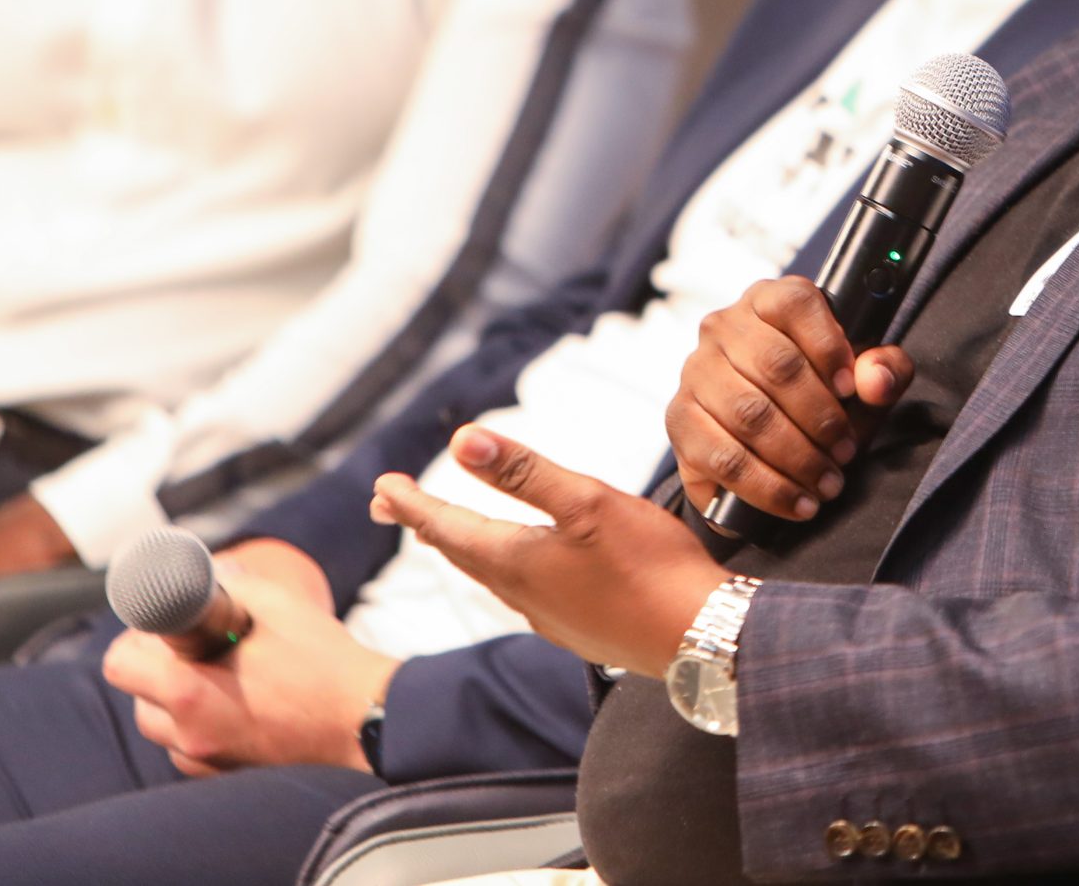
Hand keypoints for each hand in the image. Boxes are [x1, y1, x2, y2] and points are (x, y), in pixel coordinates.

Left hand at [102, 548, 394, 778]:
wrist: (368, 718)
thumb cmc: (324, 661)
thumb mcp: (275, 605)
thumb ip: (225, 585)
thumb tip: (196, 576)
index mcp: (191, 694)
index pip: (121, 663)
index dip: (140, 636)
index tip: (168, 625)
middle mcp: (189, 735)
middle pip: (136, 693)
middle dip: (158, 665)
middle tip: (201, 645)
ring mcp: (206, 761)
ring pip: (159, 724)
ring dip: (175, 697)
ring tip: (222, 675)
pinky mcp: (224, 775)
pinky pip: (187, 747)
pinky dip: (198, 724)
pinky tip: (238, 703)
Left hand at [370, 425, 728, 678]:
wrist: (698, 638)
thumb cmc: (649, 566)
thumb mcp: (587, 502)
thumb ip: (524, 473)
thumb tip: (461, 440)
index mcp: (517, 561)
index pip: (446, 527)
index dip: (411, 503)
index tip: (380, 486)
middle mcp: (523, 594)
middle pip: (461, 553)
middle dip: (427, 523)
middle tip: (391, 505)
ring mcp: (552, 617)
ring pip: (492, 575)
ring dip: (463, 546)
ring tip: (450, 530)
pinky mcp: (581, 630)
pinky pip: (525, 593)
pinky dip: (504, 567)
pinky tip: (523, 568)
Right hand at [664, 276, 914, 520]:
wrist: (765, 439)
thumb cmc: (819, 395)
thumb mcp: (862, 378)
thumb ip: (884, 370)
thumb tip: (875, 381)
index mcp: (769, 300)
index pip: (796, 304)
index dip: (829, 346)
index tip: (852, 390)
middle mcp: (725, 327)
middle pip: (777, 366)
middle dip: (821, 418)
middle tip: (846, 452)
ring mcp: (696, 372)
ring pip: (749, 415)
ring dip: (797, 458)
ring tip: (828, 483)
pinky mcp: (680, 420)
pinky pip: (723, 457)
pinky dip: (768, 487)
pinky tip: (798, 501)